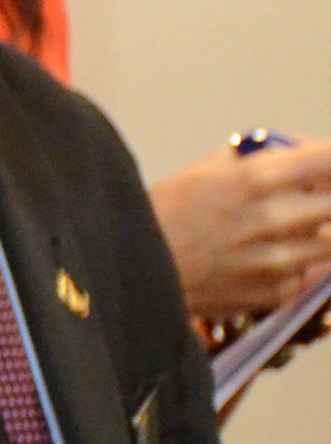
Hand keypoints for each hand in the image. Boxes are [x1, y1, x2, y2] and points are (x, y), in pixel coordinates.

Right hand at [149, 136, 330, 320]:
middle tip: (315, 195)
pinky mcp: (278, 292)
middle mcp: (273, 218)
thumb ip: (258, 157)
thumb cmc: (164, 215)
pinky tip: (271, 256)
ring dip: (320, 229)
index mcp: (254, 179)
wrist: (133, 270)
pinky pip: (312, 271)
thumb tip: (301, 151)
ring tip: (288, 226)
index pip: (328, 159)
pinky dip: (302, 262)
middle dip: (329, 194)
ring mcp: (279, 259)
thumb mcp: (205, 170)